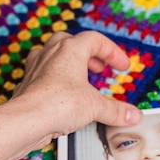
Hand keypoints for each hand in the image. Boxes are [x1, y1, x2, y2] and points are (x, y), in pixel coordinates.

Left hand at [13, 31, 141, 138]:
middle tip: (98, 68)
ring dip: (67, 63)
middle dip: (88, 54)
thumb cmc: (56, 104)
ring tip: (78, 77)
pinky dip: (53, 81)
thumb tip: (132, 115)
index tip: (121, 66)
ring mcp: (36, 68)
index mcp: (70, 50)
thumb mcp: (95, 107)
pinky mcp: (27, 85)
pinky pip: (41, 75)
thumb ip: (116, 110)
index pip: (96, 40)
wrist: (26, 120)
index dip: (112, 52)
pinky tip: (59, 94)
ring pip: (51, 55)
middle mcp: (51, 54)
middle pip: (71, 42)